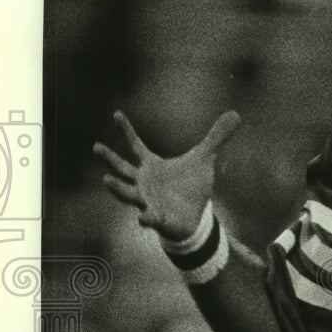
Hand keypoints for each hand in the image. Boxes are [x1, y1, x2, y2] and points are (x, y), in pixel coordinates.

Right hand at [93, 110, 240, 240]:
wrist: (194, 216)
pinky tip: (143, 218)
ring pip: (127, 193)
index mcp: (150, 165)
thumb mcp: (206, 158)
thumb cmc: (191, 186)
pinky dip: (146, 218)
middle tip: (96, 147)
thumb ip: (216, 137)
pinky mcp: (157, 218)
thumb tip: (235, 114)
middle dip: (109, 159)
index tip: (117, 114)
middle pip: (121, 168)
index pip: (134, 145)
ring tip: (106, 180)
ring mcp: (146, 200)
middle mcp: (142, 181)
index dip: (125, 131)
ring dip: (117, 188)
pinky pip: (149, 218)